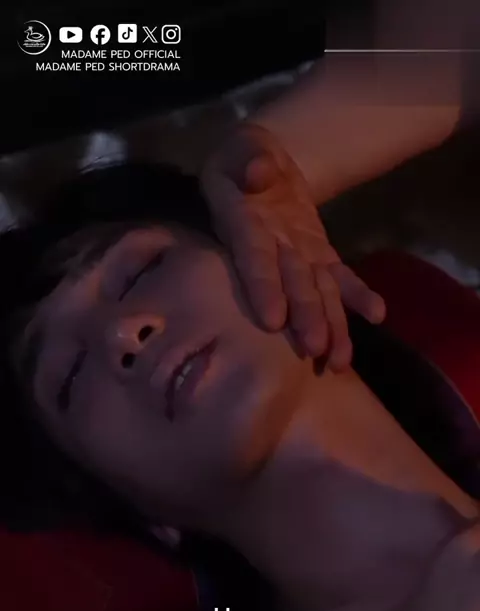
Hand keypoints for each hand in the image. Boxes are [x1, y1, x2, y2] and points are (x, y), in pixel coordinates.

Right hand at [200, 121, 385, 370]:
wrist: (263, 165)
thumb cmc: (243, 156)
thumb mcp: (241, 147)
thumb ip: (249, 159)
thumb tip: (260, 173)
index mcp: (242, 226)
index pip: (252, 258)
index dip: (262, 287)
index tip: (273, 319)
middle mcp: (270, 249)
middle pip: (290, 285)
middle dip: (304, 316)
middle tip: (315, 349)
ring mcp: (296, 257)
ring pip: (315, 293)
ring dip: (329, 324)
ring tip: (340, 360)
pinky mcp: (318, 255)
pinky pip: (339, 277)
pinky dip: (357, 296)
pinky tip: (377, 314)